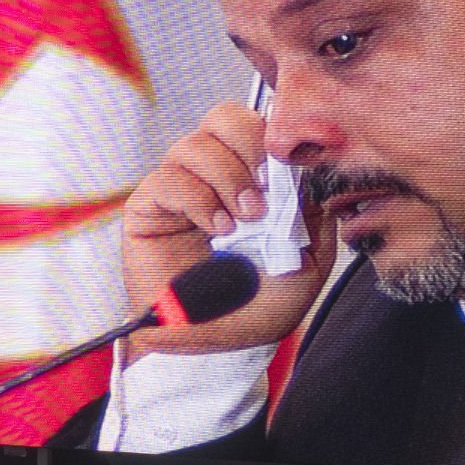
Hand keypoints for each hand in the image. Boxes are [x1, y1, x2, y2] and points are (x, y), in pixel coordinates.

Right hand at [122, 101, 334, 359]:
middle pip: (224, 117)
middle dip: (251, 145)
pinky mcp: (149, 208)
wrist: (217, 346)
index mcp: (253, 177)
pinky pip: (169, 179)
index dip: (277, 137)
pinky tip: (217, 230)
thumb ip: (315, 211)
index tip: (294, 173)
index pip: (260, 125)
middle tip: (266, 191)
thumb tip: (311, 167)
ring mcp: (180, 189)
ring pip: (195, 144)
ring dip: (227, 177)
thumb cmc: (259, 306)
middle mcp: (214, 175)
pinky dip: (199, 199)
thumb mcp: (309, 258)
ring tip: (245, 219)